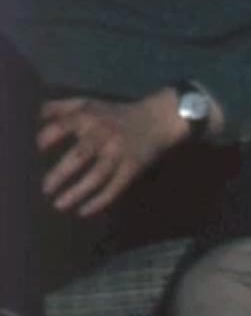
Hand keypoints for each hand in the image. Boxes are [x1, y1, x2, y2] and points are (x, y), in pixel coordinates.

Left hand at [37, 90, 185, 215]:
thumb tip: (27, 115)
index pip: (61, 128)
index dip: (43, 141)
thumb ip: (58, 108)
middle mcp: (104, 135)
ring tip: (58, 205)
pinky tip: (83, 211)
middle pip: (79, 156)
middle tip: (44, 189)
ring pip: (97, 176)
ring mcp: (119, 153)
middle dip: (59, 174)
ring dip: (77, 192)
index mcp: (88, 117)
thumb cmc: (114, 114)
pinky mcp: (133, 167)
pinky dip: (100, 201)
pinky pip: (116, 187)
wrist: (158, 119)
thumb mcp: (87, 104)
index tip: (28, 156)